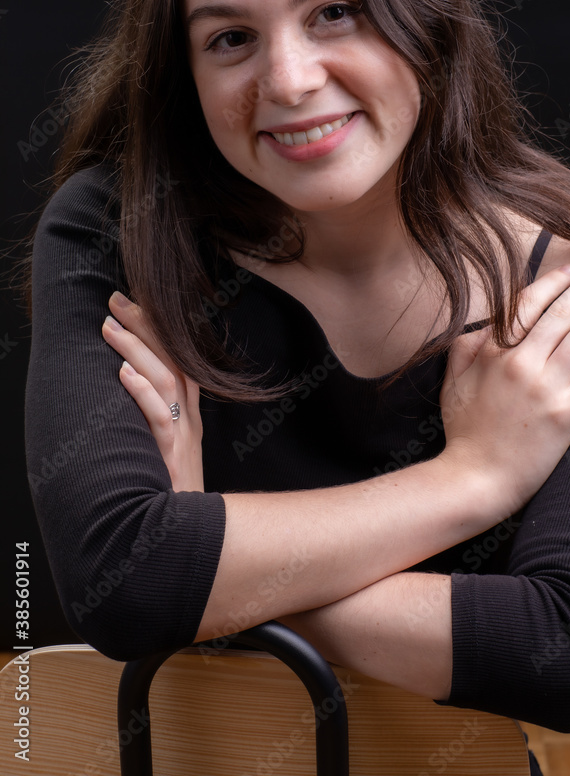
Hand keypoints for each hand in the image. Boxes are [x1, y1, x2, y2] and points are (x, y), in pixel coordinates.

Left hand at [101, 292, 203, 491]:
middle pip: (173, 361)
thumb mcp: (169, 452)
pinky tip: (123, 375)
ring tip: (109, 327)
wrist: (189, 539)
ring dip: (136, 351)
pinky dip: (142, 394)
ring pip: (165, 382)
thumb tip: (130, 388)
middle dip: (145, 328)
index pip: (177, 360)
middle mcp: (188, 421)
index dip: (159, 331)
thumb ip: (157, 421)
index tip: (135, 304)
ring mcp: (182, 438)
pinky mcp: (172, 457)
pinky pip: (159, 419)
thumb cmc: (173, 496)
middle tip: (116, 300)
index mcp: (188, 417)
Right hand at [438, 259, 569, 509]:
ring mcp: (546, 388)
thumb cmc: (463, 431)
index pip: (527, 306)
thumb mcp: (452, 382)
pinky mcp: (566, 415)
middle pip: (560, 315)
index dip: (552, 283)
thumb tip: (481, 324)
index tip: (569, 270)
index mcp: (493, 352)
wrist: (475, 477)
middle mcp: (521, 363)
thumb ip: (464, 347)